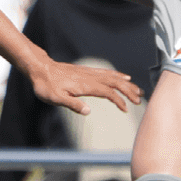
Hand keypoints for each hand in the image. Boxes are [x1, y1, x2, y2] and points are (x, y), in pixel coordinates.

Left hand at [25, 57, 141, 115]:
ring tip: (138, 89)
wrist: (40, 69)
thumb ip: (72, 104)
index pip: (108, 92)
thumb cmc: (45, 85)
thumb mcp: (55, 98)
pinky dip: (117, 75)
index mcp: (85, 85)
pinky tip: (123, 77)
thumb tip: (88, 111)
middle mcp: (90, 77)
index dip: (119, 100)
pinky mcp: (86, 71)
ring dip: (126, 83)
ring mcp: (89, 73)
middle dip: (129, 91)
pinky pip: (106, 73)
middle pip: (115, 83)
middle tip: (140, 99)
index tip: (126, 109)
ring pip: (113, 77)